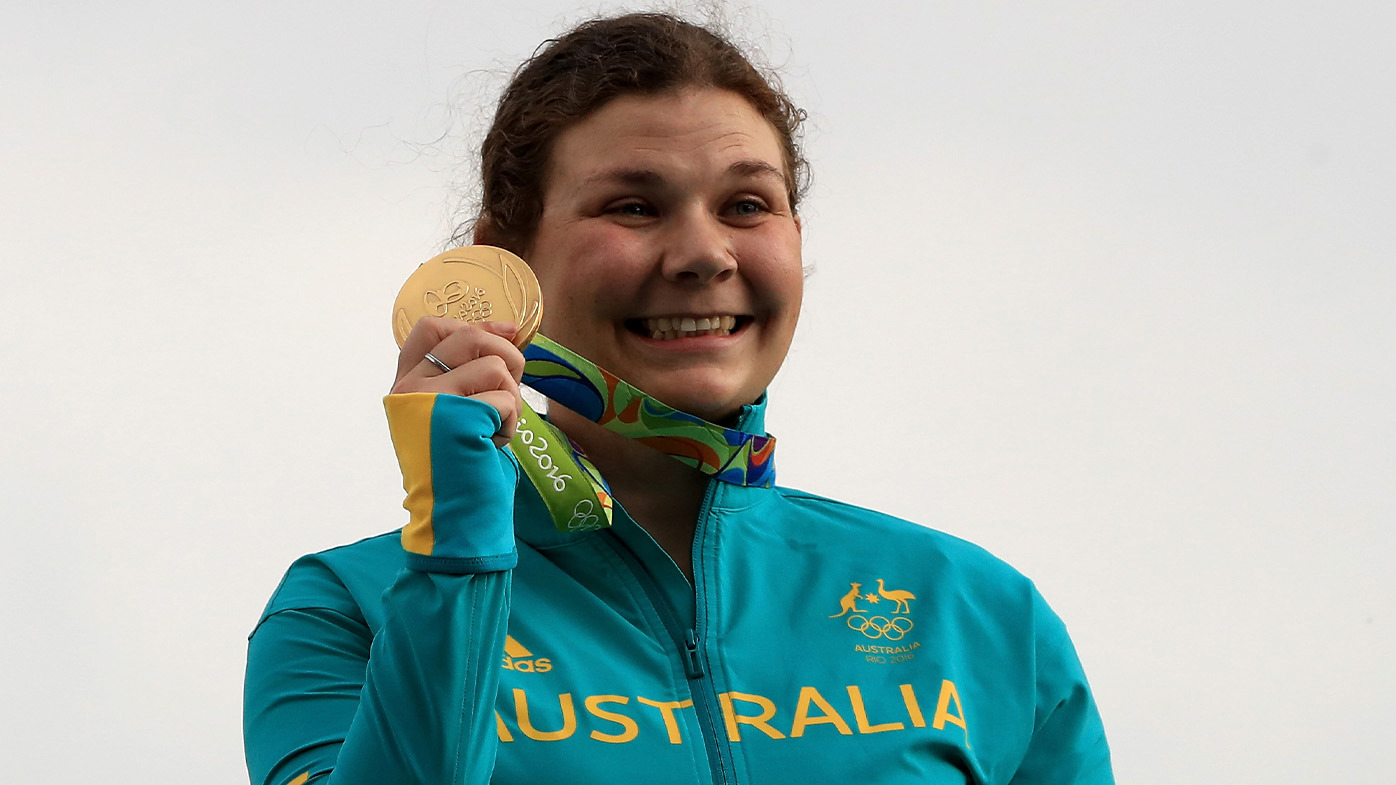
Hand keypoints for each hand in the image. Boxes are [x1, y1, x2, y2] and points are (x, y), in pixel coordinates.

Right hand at [391, 317, 524, 447]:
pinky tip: (492, 443)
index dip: (476, 326)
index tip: (507, 333)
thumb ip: (464, 374)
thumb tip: (508, 331)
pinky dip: (510, 424)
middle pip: (470, 337)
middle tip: (508, 391)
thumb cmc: (455, 459)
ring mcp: (431, 402)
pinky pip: (505, 401)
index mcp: (406, 385)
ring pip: (495, 368)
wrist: (448, 514)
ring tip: (495, 426)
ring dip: (510, 399)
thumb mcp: (448, 412)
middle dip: (508, 357)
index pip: (429, 329)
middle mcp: (411, 389)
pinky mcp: (457, 422)